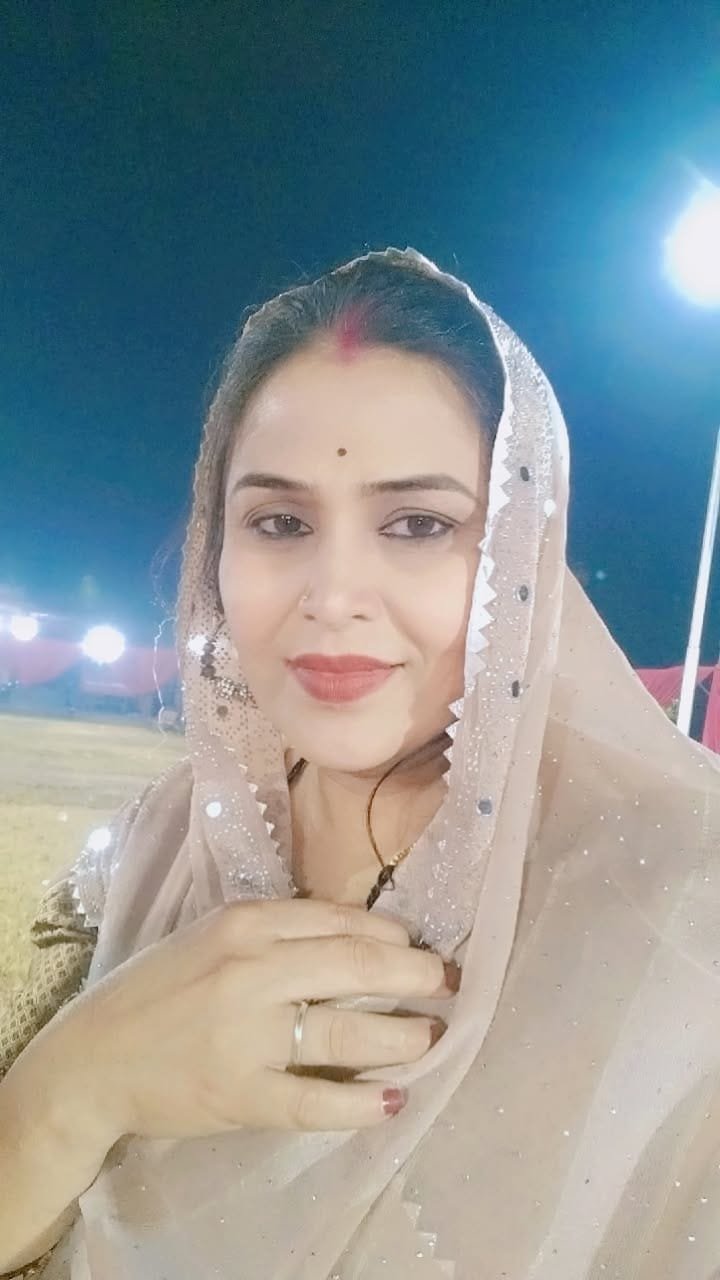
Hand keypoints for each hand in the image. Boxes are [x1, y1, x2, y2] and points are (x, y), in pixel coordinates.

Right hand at [49, 899, 456, 1141]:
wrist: (94, 1059)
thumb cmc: (158, 990)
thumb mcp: (212, 937)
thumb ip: (277, 932)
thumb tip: (359, 938)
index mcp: (246, 923)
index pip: (341, 920)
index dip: (393, 935)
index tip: (418, 946)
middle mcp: (252, 970)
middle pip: (358, 965)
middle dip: (416, 975)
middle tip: (447, 985)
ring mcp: (248, 1035)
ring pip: (348, 1030)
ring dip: (403, 1036)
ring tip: (429, 1039)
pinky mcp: (242, 1093)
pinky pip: (317, 1098)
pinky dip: (361, 1101)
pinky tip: (391, 1100)